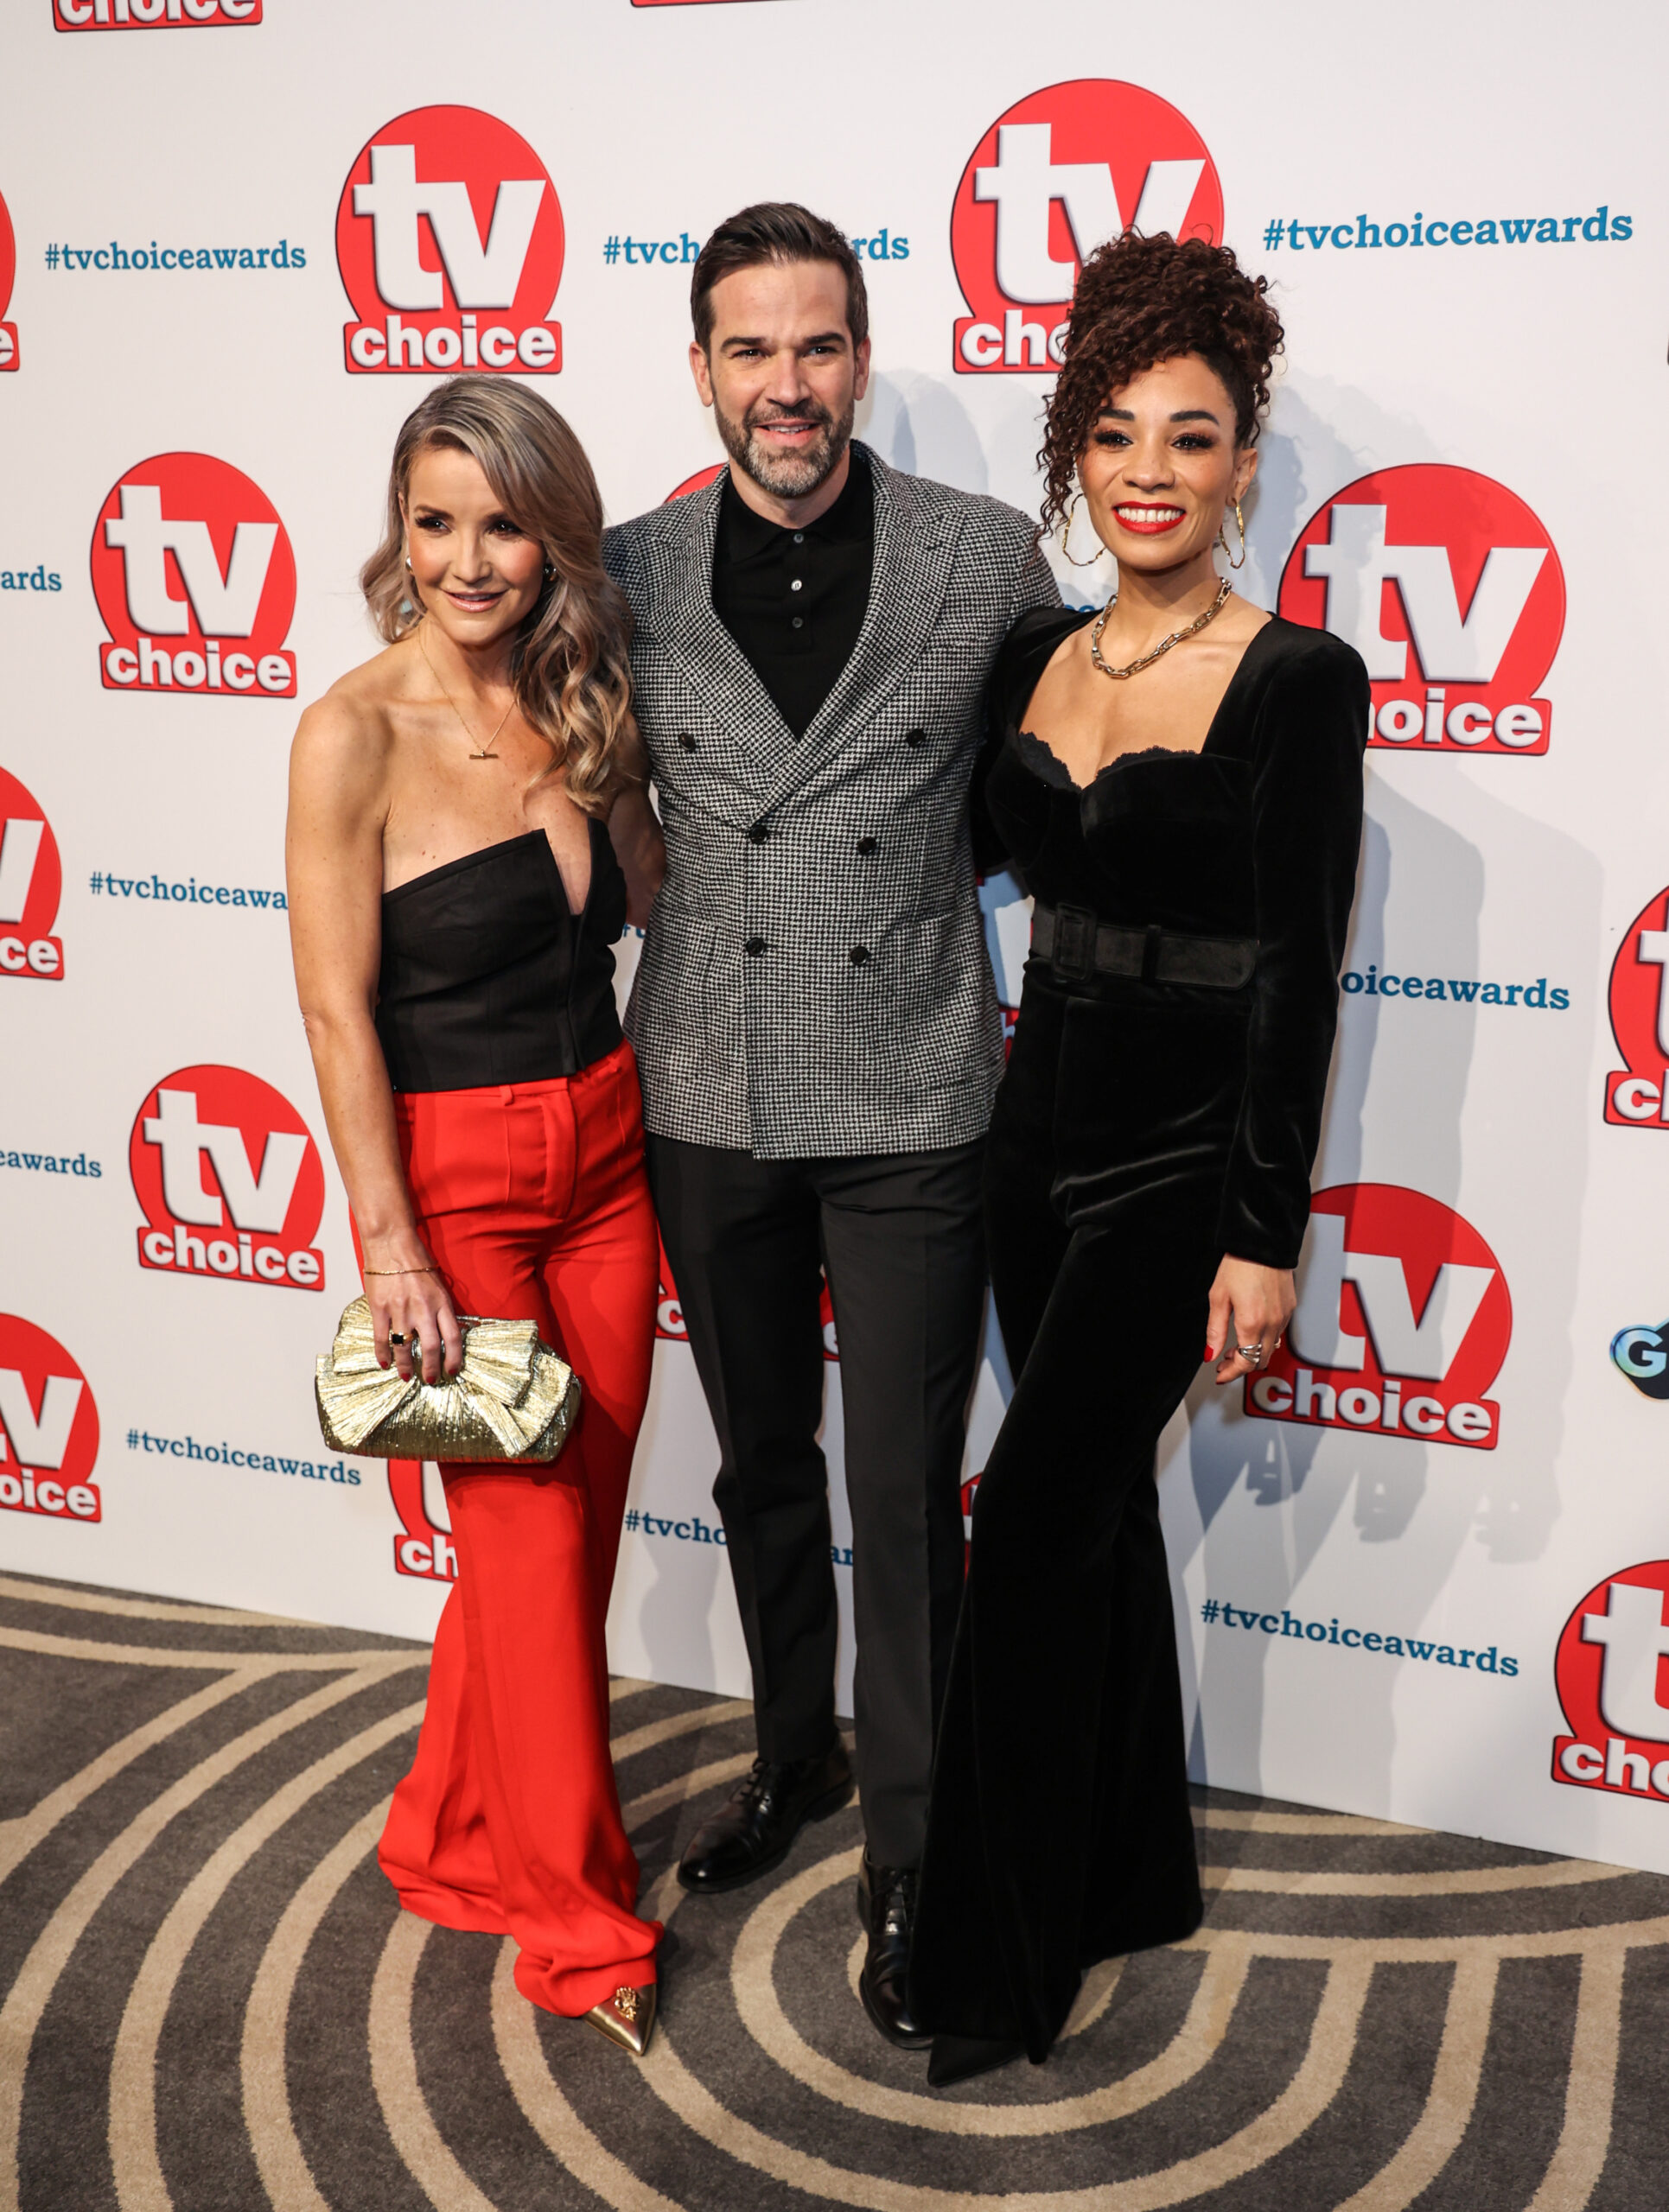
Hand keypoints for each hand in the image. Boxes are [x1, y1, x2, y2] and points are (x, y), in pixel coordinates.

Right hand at [362, 1241, 462, 1384]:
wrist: (392, 1243)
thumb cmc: (416, 1260)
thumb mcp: (438, 1284)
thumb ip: (441, 1308)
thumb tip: (446, 1332)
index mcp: (441, 1302)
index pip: (452, 1337)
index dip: (454, 1358)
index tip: (453, 1370)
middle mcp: (422, 1308)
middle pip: (430, 1347)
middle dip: (431, 1369)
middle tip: (431, 1379)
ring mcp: (400, 1309)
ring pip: (405, 1347)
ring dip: (406, 1366)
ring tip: (407, 1376)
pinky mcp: (380, 1308)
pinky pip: (382, 1338)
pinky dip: (383, 1354)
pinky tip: (385, 1364)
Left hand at [1205, 1256, 1295, 1387]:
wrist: (1263, 1243)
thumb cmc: (1240, 1265)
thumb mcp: (1218, 1298)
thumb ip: (1215, 1330)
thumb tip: (1210, 1353)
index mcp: (1252, 1323)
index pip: (1245, 1363)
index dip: (1231, 1373)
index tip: (1220, 1375)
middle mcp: (1272, 1323)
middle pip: (1260, 1360)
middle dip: (1241, 1366)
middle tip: (1224, 1361)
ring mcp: (1284, 1317)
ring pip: (1271, 1348)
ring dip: (1253, 1353)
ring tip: (1235, 1346)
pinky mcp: (1290, 1309)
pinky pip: (1279, 1334)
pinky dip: (1264, 1340)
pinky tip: (1252, 1331)